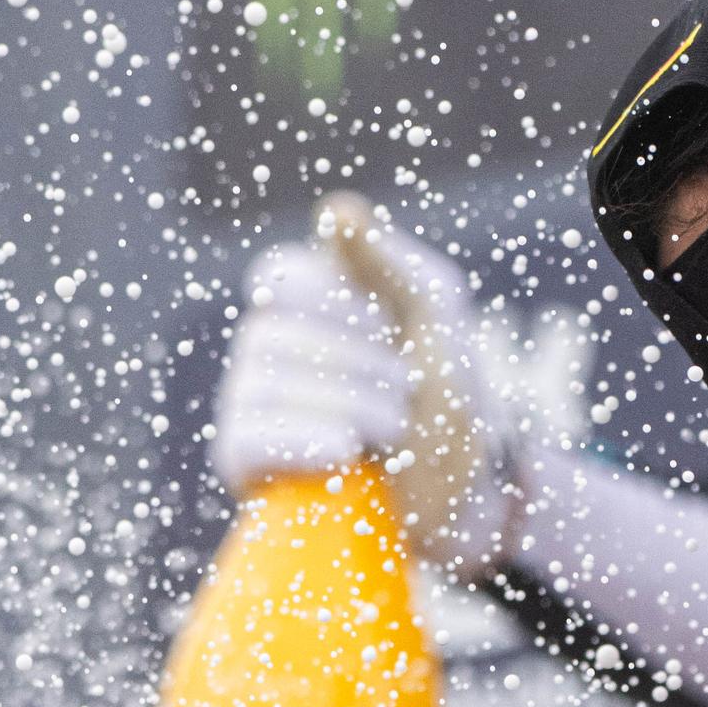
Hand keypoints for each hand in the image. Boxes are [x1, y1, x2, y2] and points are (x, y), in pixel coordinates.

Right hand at [212, 196, 517, 573]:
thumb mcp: (439, 321)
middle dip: (357, 363)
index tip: (385, 328)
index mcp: (306, 305)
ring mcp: (251, 404)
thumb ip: (392, 264)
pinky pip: (244, 437)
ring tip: (393, 430)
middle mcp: (269, 350)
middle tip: (405, 391)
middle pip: (274, 332)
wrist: (463, 495)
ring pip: (262, 383)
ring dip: (345, 404)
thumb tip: (338, 211)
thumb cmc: (448, 400)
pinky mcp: (246, 462)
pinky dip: (299, 440)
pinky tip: (344, 452)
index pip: (280, 276)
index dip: (333, 302)